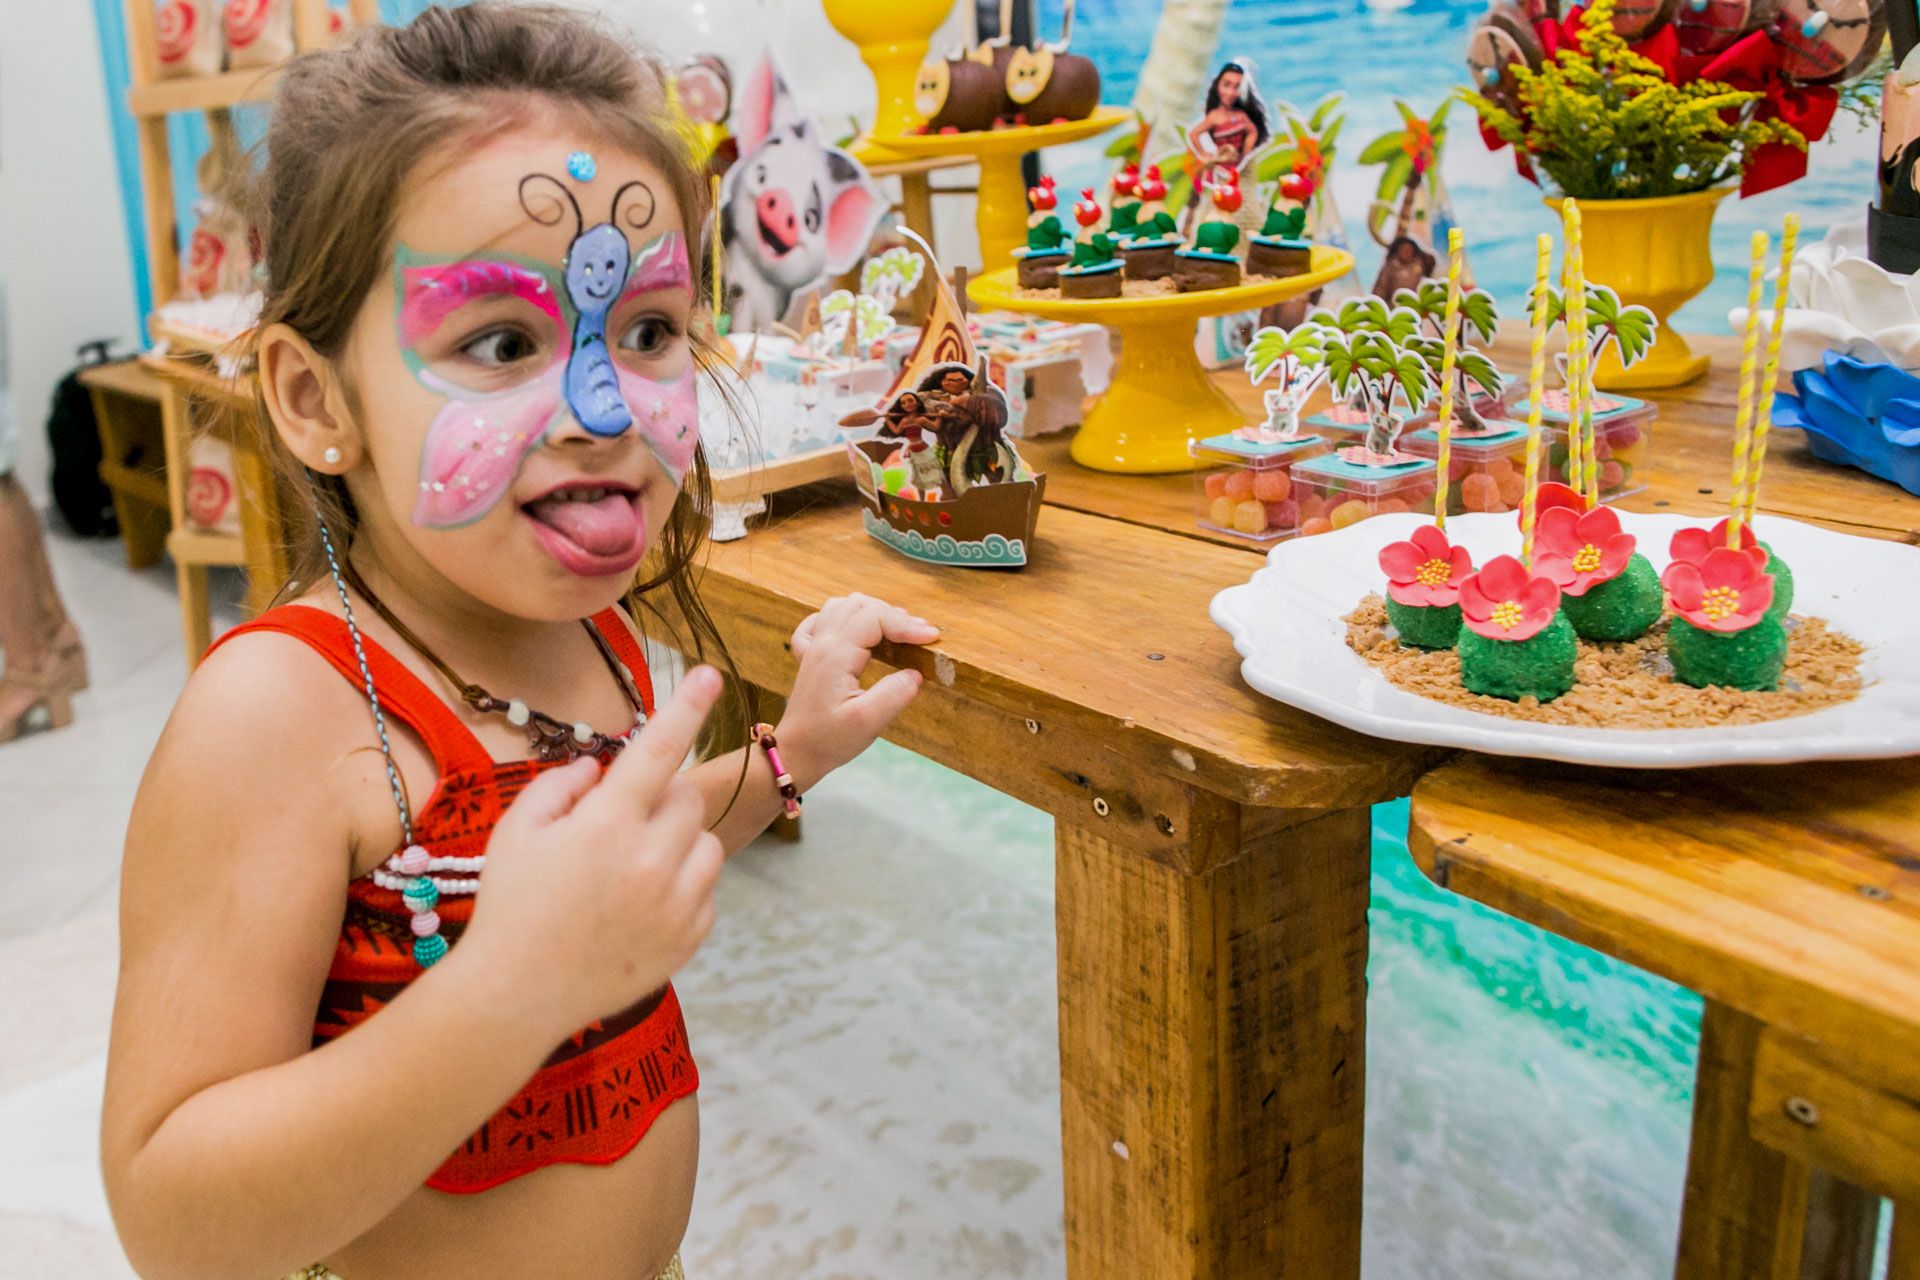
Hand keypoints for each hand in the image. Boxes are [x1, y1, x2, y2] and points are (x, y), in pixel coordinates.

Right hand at [455, 667, 726, 1041]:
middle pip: (687, 798)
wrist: (517, 996)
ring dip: (678, 842)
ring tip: (632, 866)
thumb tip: (599, 767)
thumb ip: (561, 786)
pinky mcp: (689, 938)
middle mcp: (651, 861)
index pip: (658, 750)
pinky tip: (639, 904)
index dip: (686, 707)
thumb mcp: (516, 833)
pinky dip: (683, 886)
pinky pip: (707, 891)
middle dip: (660, 799)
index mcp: (607, 826)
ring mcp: (676, 904)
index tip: (710, 675)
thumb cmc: (510, 907)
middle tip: (620, 823)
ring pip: (706, 844)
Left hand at [781, 593, 938, 785]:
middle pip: (860, 604)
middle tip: (919, 637)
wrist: (795, 753)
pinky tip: (855, 632)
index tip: (932, 639)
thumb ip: (894, 694)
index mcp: (836, 655)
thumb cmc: (829, 741)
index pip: (875, 617)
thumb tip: (916, 673)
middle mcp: (822, 643)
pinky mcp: (809, 657)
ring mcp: (813, 648)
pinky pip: (821, 620)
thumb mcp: (867, 722)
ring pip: (842, 606)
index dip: (906, 624)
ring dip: (872, 611)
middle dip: (894, 615)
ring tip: (895, 631)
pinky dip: (843, 617)